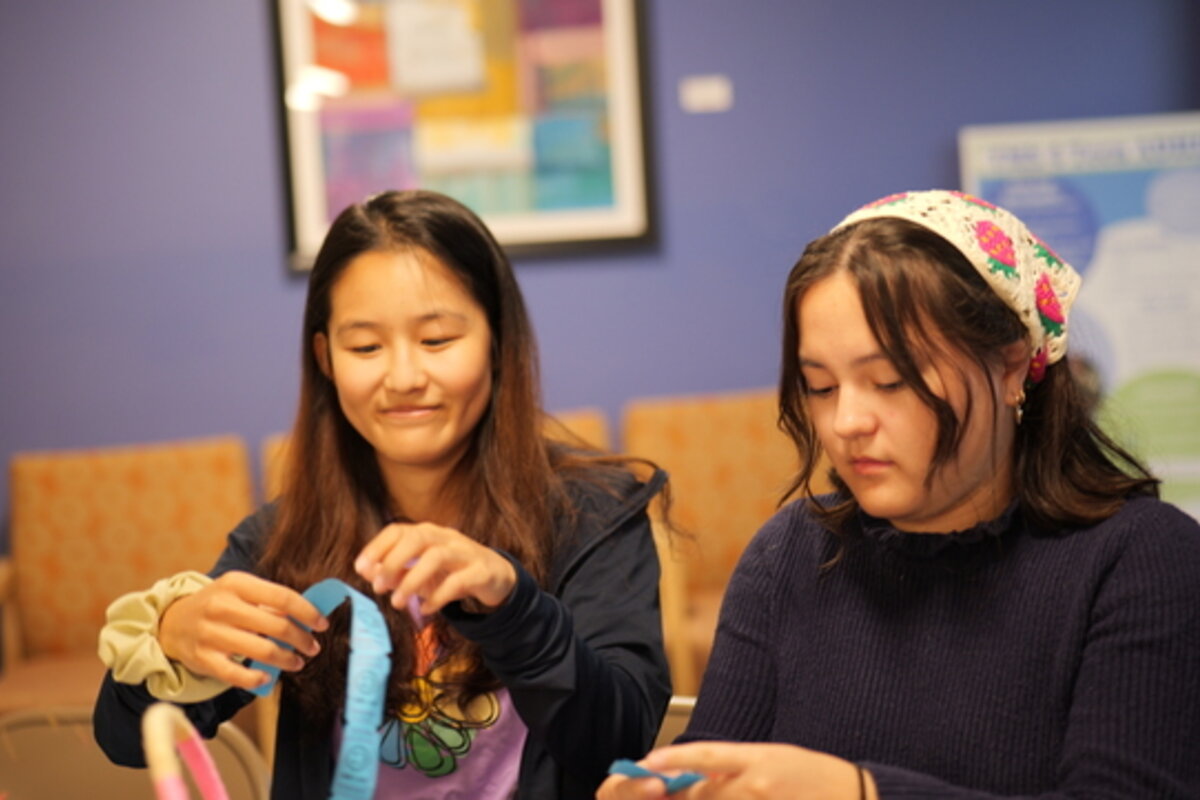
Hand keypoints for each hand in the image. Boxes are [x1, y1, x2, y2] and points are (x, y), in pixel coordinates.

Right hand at [158, 570, 327, 689]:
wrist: (171, 622)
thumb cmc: (217, 605)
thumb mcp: (239, 591)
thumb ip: (270, 601)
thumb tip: (309, 614)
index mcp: (236, 583)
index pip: (282, 597)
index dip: (307, 612)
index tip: (321, 624)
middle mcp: (222, 606)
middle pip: (276, 625)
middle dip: (301, 639)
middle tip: (312, 647)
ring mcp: (210, 633)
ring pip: (261, 650)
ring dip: (286, 659)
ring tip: (297, 662)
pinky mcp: (202, 659)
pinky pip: (236, 674)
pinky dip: (257, 678)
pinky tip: (268, 677)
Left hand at [354, 522, 516, 615]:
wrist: (496, 577)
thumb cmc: (452, 572)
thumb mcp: (421, 573)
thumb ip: (396, 572)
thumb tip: (368, 573)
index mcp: (428, 533)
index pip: (398, 530)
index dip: (377, 547)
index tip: (360, 568)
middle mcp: (446, 537)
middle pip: (418, 538)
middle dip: (394, 561)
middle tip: (378, 587)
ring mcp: (466, 552)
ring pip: (437, 557)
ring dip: (412, 580)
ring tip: (396, 602)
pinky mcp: (481, 571)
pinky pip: (458, 581)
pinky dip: (438, 596)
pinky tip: (426, 609)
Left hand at [596, 742, 872, 799]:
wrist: (852, 795)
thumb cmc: (811, 775)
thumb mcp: (772, 758)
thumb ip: (733, 767)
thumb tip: (696, 775)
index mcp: (756, 760)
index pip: (705, 756)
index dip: (673, 759)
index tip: (646, 762)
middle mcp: (754, 785)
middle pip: (702, 794)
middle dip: (681, 795)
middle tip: (658, 791)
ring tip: (703, 794)